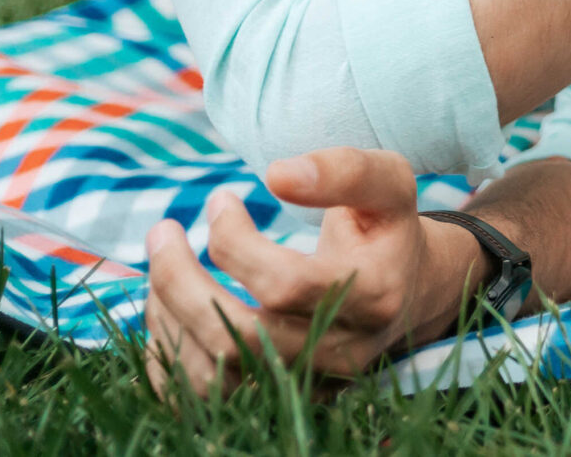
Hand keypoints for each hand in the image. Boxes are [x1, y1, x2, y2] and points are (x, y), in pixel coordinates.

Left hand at [142, 148, 483, 397]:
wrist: (408, 291)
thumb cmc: (387, 228)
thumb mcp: (390, 182)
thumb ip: (346, 170)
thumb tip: (276, 175)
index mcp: (373, 297)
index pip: (286, 285)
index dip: (235, 242)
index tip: (220, 199)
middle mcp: (341, 354)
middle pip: (242, 337)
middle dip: (181, 281)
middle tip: (161, 232)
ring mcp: (308, 385)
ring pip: (213, 374)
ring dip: (170, 316)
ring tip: (163, 266)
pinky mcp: (278, 400)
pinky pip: (198, 396)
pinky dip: (167, 352)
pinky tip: (169, 306)